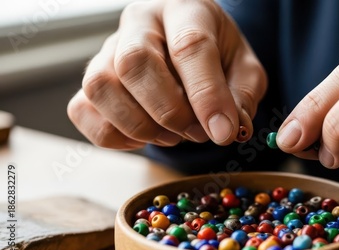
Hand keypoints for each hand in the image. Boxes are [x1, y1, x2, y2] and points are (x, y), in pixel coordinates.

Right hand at [68, 0, 265, 149]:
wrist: (189, 50)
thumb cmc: (218, 58)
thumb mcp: (244, 71)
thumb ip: (241, 97)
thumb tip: (228, 130)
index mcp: (185, 9)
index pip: (190, 45)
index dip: (206, 95)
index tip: (223, 132)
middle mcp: (140, 22)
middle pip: (135, 62)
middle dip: (169, 111)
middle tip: (196, 133)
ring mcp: (108, 49)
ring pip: (101, 87)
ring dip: (140, 125)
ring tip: (172, 135)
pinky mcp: (90, 78)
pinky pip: (83, 110)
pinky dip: (114, 135)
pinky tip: (144, 136)